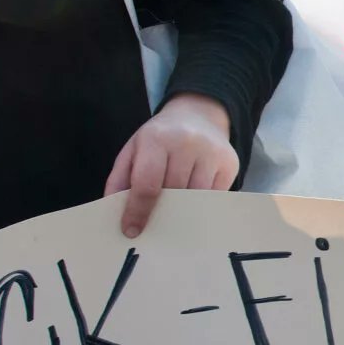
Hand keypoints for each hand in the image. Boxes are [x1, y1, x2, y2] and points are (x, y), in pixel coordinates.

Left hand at [107, 93, 239, 236]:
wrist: (198, 113)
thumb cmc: (160, 138)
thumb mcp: (133, 149)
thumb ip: (119, 179)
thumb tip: (113, 211)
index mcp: (156, 139)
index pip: (147, 184)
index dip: (138, 211)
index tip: (131, 231)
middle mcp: (186, 143)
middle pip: (174, 194)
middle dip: (161, 212)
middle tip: (154, 225)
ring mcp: (212, 153)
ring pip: (197, 198)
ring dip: (183, 211)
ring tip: (174, 214)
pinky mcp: (230, 163)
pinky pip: (214, 196)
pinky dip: (202, 203)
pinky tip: (194, 199)